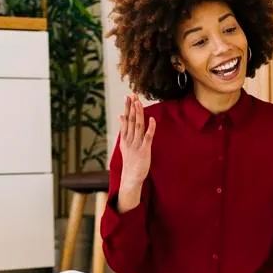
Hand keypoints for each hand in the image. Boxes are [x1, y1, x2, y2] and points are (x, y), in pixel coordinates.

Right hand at [117, 94, 155, 212]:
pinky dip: (150, 128)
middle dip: (132, 107)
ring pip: (137, 126)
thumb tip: (120, 116)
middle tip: (132, 95)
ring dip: (138, 114)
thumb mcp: (124, 144)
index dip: (127, 108)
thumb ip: (124, 130)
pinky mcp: (144, 150)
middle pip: (130, 121)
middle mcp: (129, 139)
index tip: (128, 97)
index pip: (126, 119)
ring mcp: (136, 144)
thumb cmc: (130, 161)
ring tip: (139, 102)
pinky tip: (151, 119)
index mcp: (125, 138)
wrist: (131, 177)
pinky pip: (147, 137)